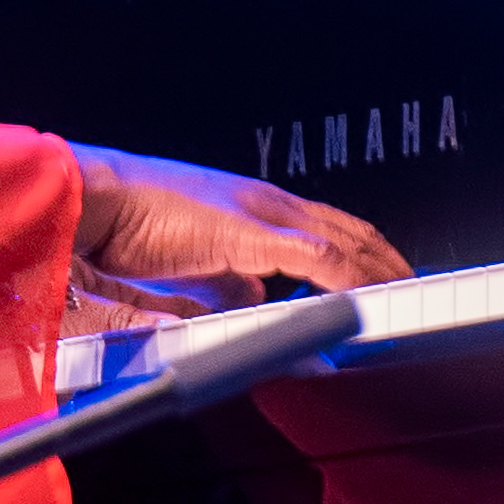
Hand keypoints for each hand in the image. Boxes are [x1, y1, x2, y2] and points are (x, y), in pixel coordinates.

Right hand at [69, 145, 408, 309]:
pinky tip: (366, 307)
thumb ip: (220, 281)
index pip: (326, 227)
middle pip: (349, 230)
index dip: (362, 252)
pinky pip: (321, 263)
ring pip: (345, 243)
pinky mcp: (251, 236)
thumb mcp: (186, 261)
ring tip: (405, 301)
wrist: (88, 196)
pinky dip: (351, 286)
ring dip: (378, 273)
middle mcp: (264, 203)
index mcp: (248, 205)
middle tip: (415, 290)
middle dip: (386, 261)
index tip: (385, 278)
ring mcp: (262, 216)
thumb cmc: (121, 220)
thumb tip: (249, 302)